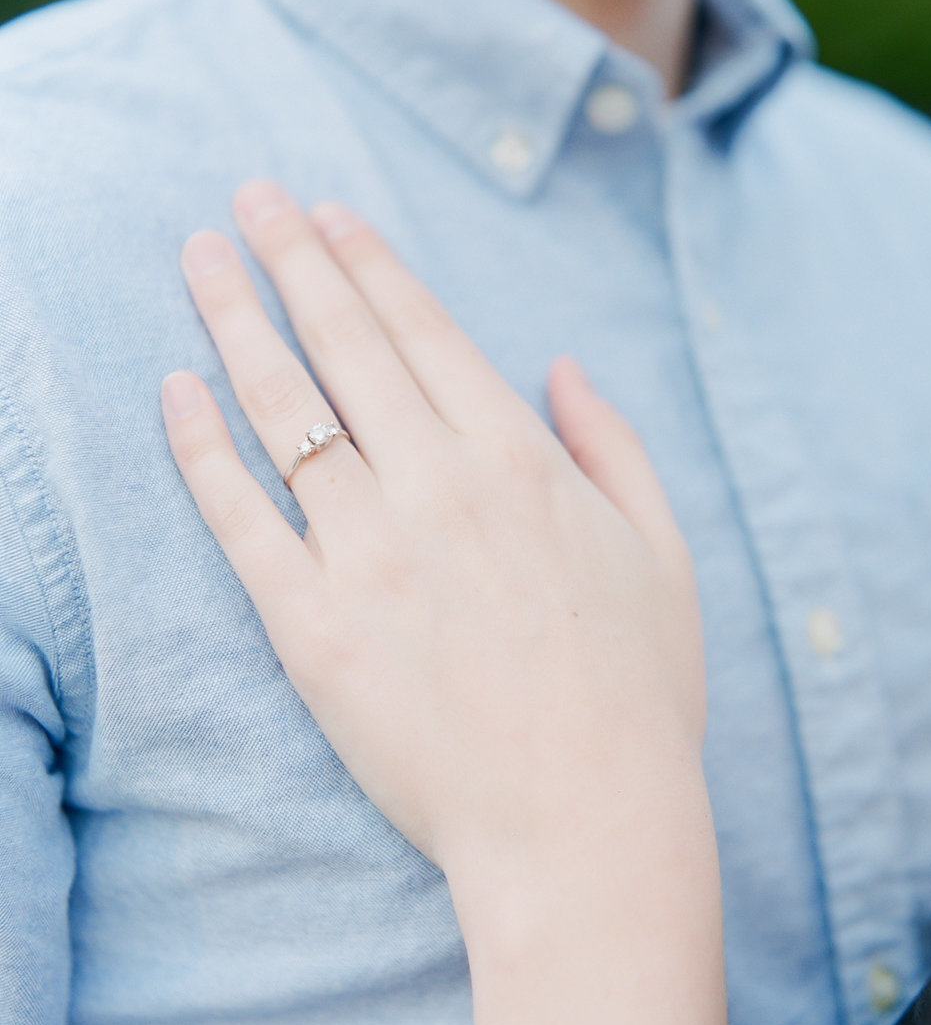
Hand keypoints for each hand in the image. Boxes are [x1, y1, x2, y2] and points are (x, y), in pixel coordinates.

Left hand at [162, 179, 704, 874]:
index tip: (328, 210)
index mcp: (520, 459)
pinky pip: (241, 518)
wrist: (583, 826)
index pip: (423, 328)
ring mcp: (367, 553)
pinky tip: (173, 390)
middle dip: (291, 256)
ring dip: (235, 321)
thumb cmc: (637, 690)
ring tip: (196, 259)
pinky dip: (200, 450)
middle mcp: (437, 485)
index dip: (369, 261)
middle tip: (247, 199)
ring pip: (282, 409)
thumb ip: (611, 444)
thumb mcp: (662, 549)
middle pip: (344, 343)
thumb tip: (563, 365)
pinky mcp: (310, 627)